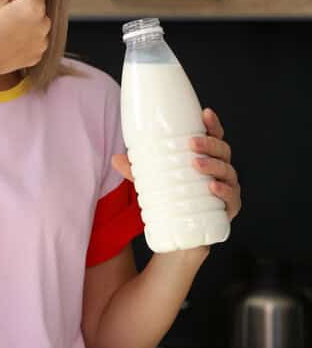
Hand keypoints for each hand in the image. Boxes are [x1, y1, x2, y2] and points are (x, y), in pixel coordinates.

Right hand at [0, 0, 51, 77]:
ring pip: (38, 21)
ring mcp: (43, 40)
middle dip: (25, 0)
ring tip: (5, 24)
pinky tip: (9, 38)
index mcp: (34, 6)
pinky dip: (27, 35)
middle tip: (4, 6)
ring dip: (27, 18)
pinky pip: (36, 38)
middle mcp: (44, 23)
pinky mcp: (38, 53)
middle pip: (38, 2)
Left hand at [112, 107, 241, 220]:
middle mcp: (220, 170)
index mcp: (206, 157)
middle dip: (209, 143)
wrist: (183, 234)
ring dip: (213, 165)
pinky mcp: (228, 209)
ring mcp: (227, 189)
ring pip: (227, 172)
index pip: (214, 136)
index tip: (205, 113)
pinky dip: (224, 191)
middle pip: (222, 151)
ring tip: (195, 164)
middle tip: (191, 143)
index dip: (212, 124)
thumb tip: (115, 158)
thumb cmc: (174, 198)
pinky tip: (213, 187)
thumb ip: (136, 170)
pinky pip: (232, 198)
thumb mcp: (152, 181)